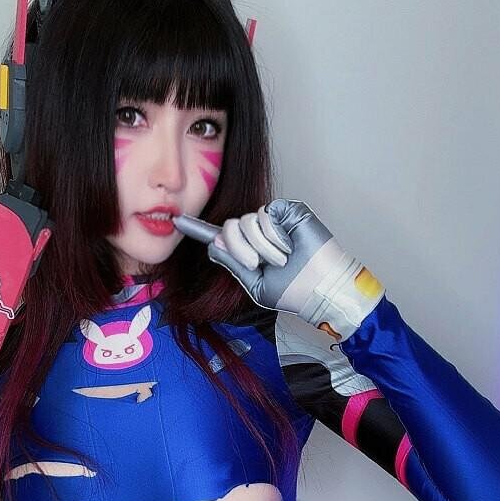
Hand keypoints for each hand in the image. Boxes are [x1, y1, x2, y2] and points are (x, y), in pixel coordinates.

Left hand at [173, 199, 384, 340]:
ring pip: (248, 221)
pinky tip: (289, 245)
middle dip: (241, 249)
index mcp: (249, 248)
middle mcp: (258, 231)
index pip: (222, 235)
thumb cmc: (294, 291)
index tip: (178, 221)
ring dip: (263, 246)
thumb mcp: (255, 284)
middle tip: (259, 263)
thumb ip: (233, 264)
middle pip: (231, 227)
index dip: (199, 229)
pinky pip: (266, 214)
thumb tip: (213, 245)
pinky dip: (275, 234)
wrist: (321, 288)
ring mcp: (274, 219)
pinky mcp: (288, 209)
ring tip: (282, 259)